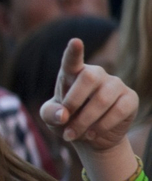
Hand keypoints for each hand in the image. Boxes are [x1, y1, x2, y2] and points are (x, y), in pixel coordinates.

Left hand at [39, 38, 136, 152]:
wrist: (90, 138)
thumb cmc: (67, 121)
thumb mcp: (51, 119)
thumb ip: (50, 114)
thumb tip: (62, 114)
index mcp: (73, 74)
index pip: (72, 60)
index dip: (74, 52)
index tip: (75, 42)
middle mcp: (96, 74)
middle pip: (89, 77)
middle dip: (74, 102)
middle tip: (65, 123)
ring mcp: (115, 84)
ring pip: (102, 99)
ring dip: (85, 121)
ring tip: (75, 135)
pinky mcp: (130, 98)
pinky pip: (118, 111)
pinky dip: (101, 126)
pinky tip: (92, 134)